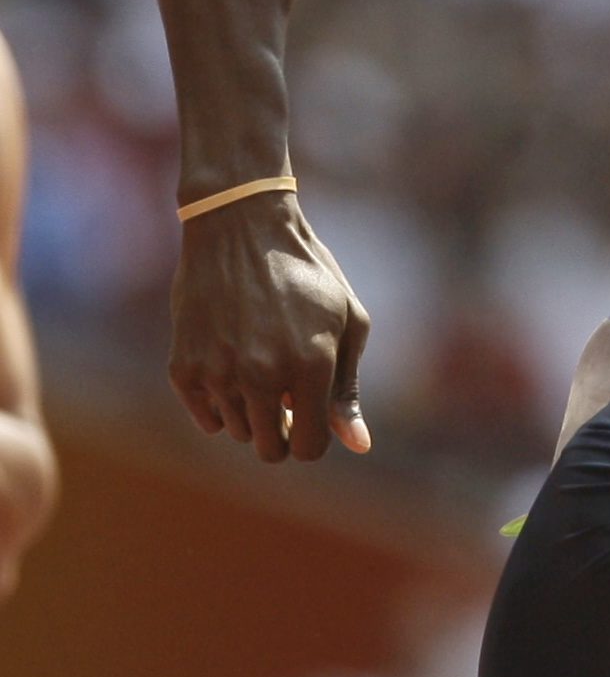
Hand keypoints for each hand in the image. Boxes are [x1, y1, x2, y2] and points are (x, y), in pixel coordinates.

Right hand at [168, 193, 371, 462]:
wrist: (240, 228)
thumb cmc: (305, 273)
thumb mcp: (346, 320)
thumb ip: (347, 388)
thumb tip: (359, 446)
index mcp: (310, 365)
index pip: (308, 448)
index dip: (311, 438)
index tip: (309, 415)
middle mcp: (262, 375)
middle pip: (268, 448)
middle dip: (281, 430)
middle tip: (286, 394)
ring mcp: (218, 373)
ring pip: (237, 432)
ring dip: (252, 410)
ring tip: (261, 363)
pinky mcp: (183, 368)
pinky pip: (205, 417)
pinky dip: (220, 401)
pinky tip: (233, 362)